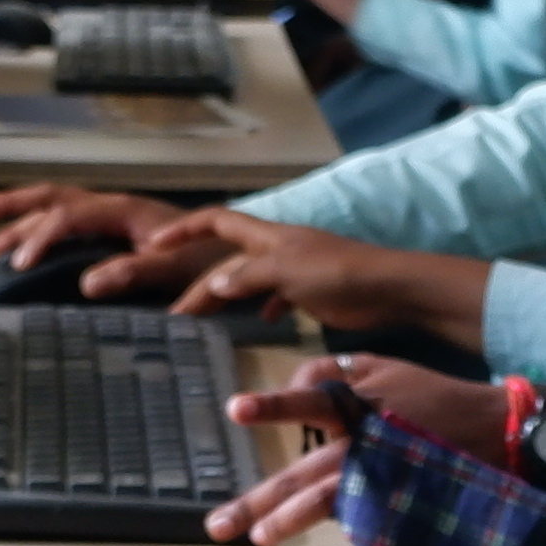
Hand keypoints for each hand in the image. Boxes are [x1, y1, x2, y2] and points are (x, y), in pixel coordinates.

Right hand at [0, 185, 210, 290]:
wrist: (235, 252)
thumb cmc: (207, 261)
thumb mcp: (172, 270)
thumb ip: (132, 273)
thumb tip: (87, 284)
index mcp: (123, 210)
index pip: (69, 214)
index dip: (41, 236)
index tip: (19, 264)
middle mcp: (113, 206)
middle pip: (53, 197)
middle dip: (12, 204)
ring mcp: (112, 215)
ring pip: (56, 206)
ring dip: (20, 218)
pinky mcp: (115, 229)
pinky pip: (68, 220)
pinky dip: (41, 228)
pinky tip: (25, 247)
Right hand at [166, 217, 492, 345]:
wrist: (389, 288)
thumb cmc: (338, 272)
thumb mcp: (286, 271)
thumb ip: (248, 277)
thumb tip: (214, 284)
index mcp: (267, 237)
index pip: (217, 222)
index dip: (186, 229)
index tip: (156, 244)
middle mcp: (277, 249)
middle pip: (228, 263)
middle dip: (202, 285)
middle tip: (177, 317)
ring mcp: (295, 270)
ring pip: (250, 281)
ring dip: (227, 298)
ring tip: (205, 323)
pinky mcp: (312, 291)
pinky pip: (278, 296)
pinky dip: (266, 306)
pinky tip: (262, 321)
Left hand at [204, 354, 514, 545]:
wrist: (498, 429)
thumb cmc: (433, 396)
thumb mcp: (385, 366)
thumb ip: (335, 372)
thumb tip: (294, 385)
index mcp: (361, 403)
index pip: (311, 400)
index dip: (274, 405)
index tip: (235, 410)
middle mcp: (366, 439)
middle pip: (305, 470)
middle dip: (259, 498)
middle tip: (218, 525)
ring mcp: (382, 473)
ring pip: (328, 500)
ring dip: (290, 520)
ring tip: (259, 538)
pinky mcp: (398, 499)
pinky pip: (360, 519)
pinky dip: (339, 533)